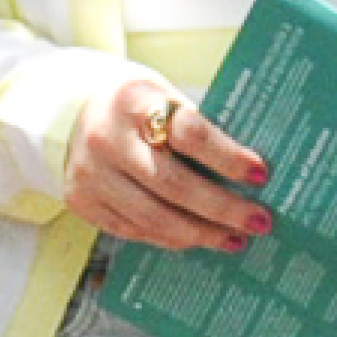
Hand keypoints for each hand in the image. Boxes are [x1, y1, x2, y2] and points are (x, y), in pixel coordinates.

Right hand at [61, 74, 269, 251]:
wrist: (75, 112)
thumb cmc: (139, 105)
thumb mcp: (165, 97)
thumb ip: (198, 128)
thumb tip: (251, 172)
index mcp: (135, 100)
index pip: (189, 133)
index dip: (227, 157)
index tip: (261, 174)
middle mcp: (106, 138)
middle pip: (173, 184)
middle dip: (222, 208)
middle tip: (259, 221)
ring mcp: (88, 173)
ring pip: (153, 216)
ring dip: (201, 233)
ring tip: (235, 238)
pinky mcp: (80, 201)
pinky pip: (132, 229)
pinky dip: (170, 238)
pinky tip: (198, 239)